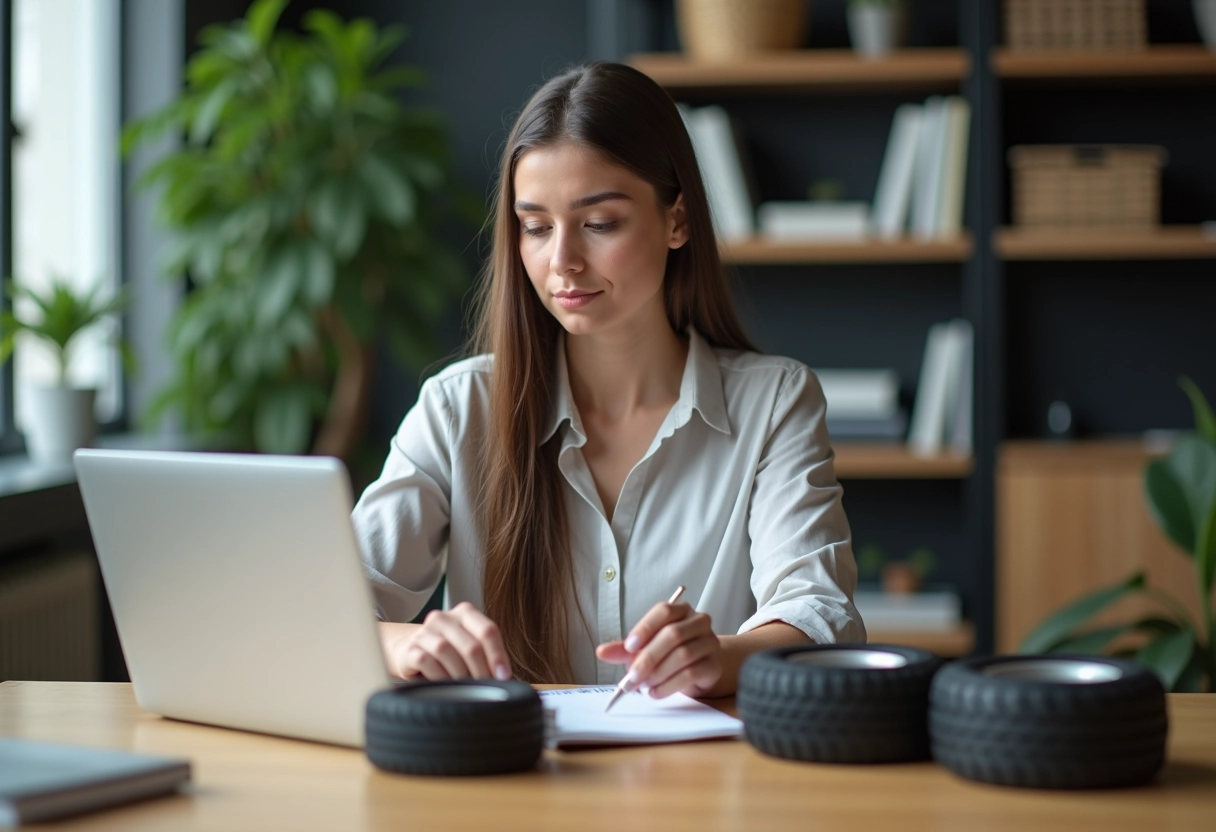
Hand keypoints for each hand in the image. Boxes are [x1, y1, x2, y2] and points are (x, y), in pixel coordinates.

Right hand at [384, 602, 512, 681]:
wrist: (411, 653)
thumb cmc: (449, 653)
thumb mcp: (469, 648)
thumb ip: (487, 655)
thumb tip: (503, 677)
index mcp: (465, 613)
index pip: (487, 631)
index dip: (497, 655)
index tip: (503, 676)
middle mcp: (444, 618)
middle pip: (470, 645)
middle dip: (481, 670)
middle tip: (485, 687)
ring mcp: (424, 632)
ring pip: (446, 651)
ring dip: (460, 674)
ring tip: (465, 688)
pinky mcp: (409, 648)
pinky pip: (426, 662)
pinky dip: (439, 676)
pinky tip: (444, 685)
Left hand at [596, 599, 722, 698]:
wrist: (699, 668)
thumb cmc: (670, 653)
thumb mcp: (645, 648)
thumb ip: (624, 650)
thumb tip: (602, 652)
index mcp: (680, 611)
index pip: (664, 611)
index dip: (645, 628)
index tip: (629, 647)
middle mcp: (698, 622)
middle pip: (673, 635)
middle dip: (648, 658)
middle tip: (631, 677)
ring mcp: (710, 642)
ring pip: (683, 655)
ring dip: (658, 673)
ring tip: (644, 685)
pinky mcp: (714, 665)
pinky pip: (691, 673)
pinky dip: (669, 685)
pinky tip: (656, 692)